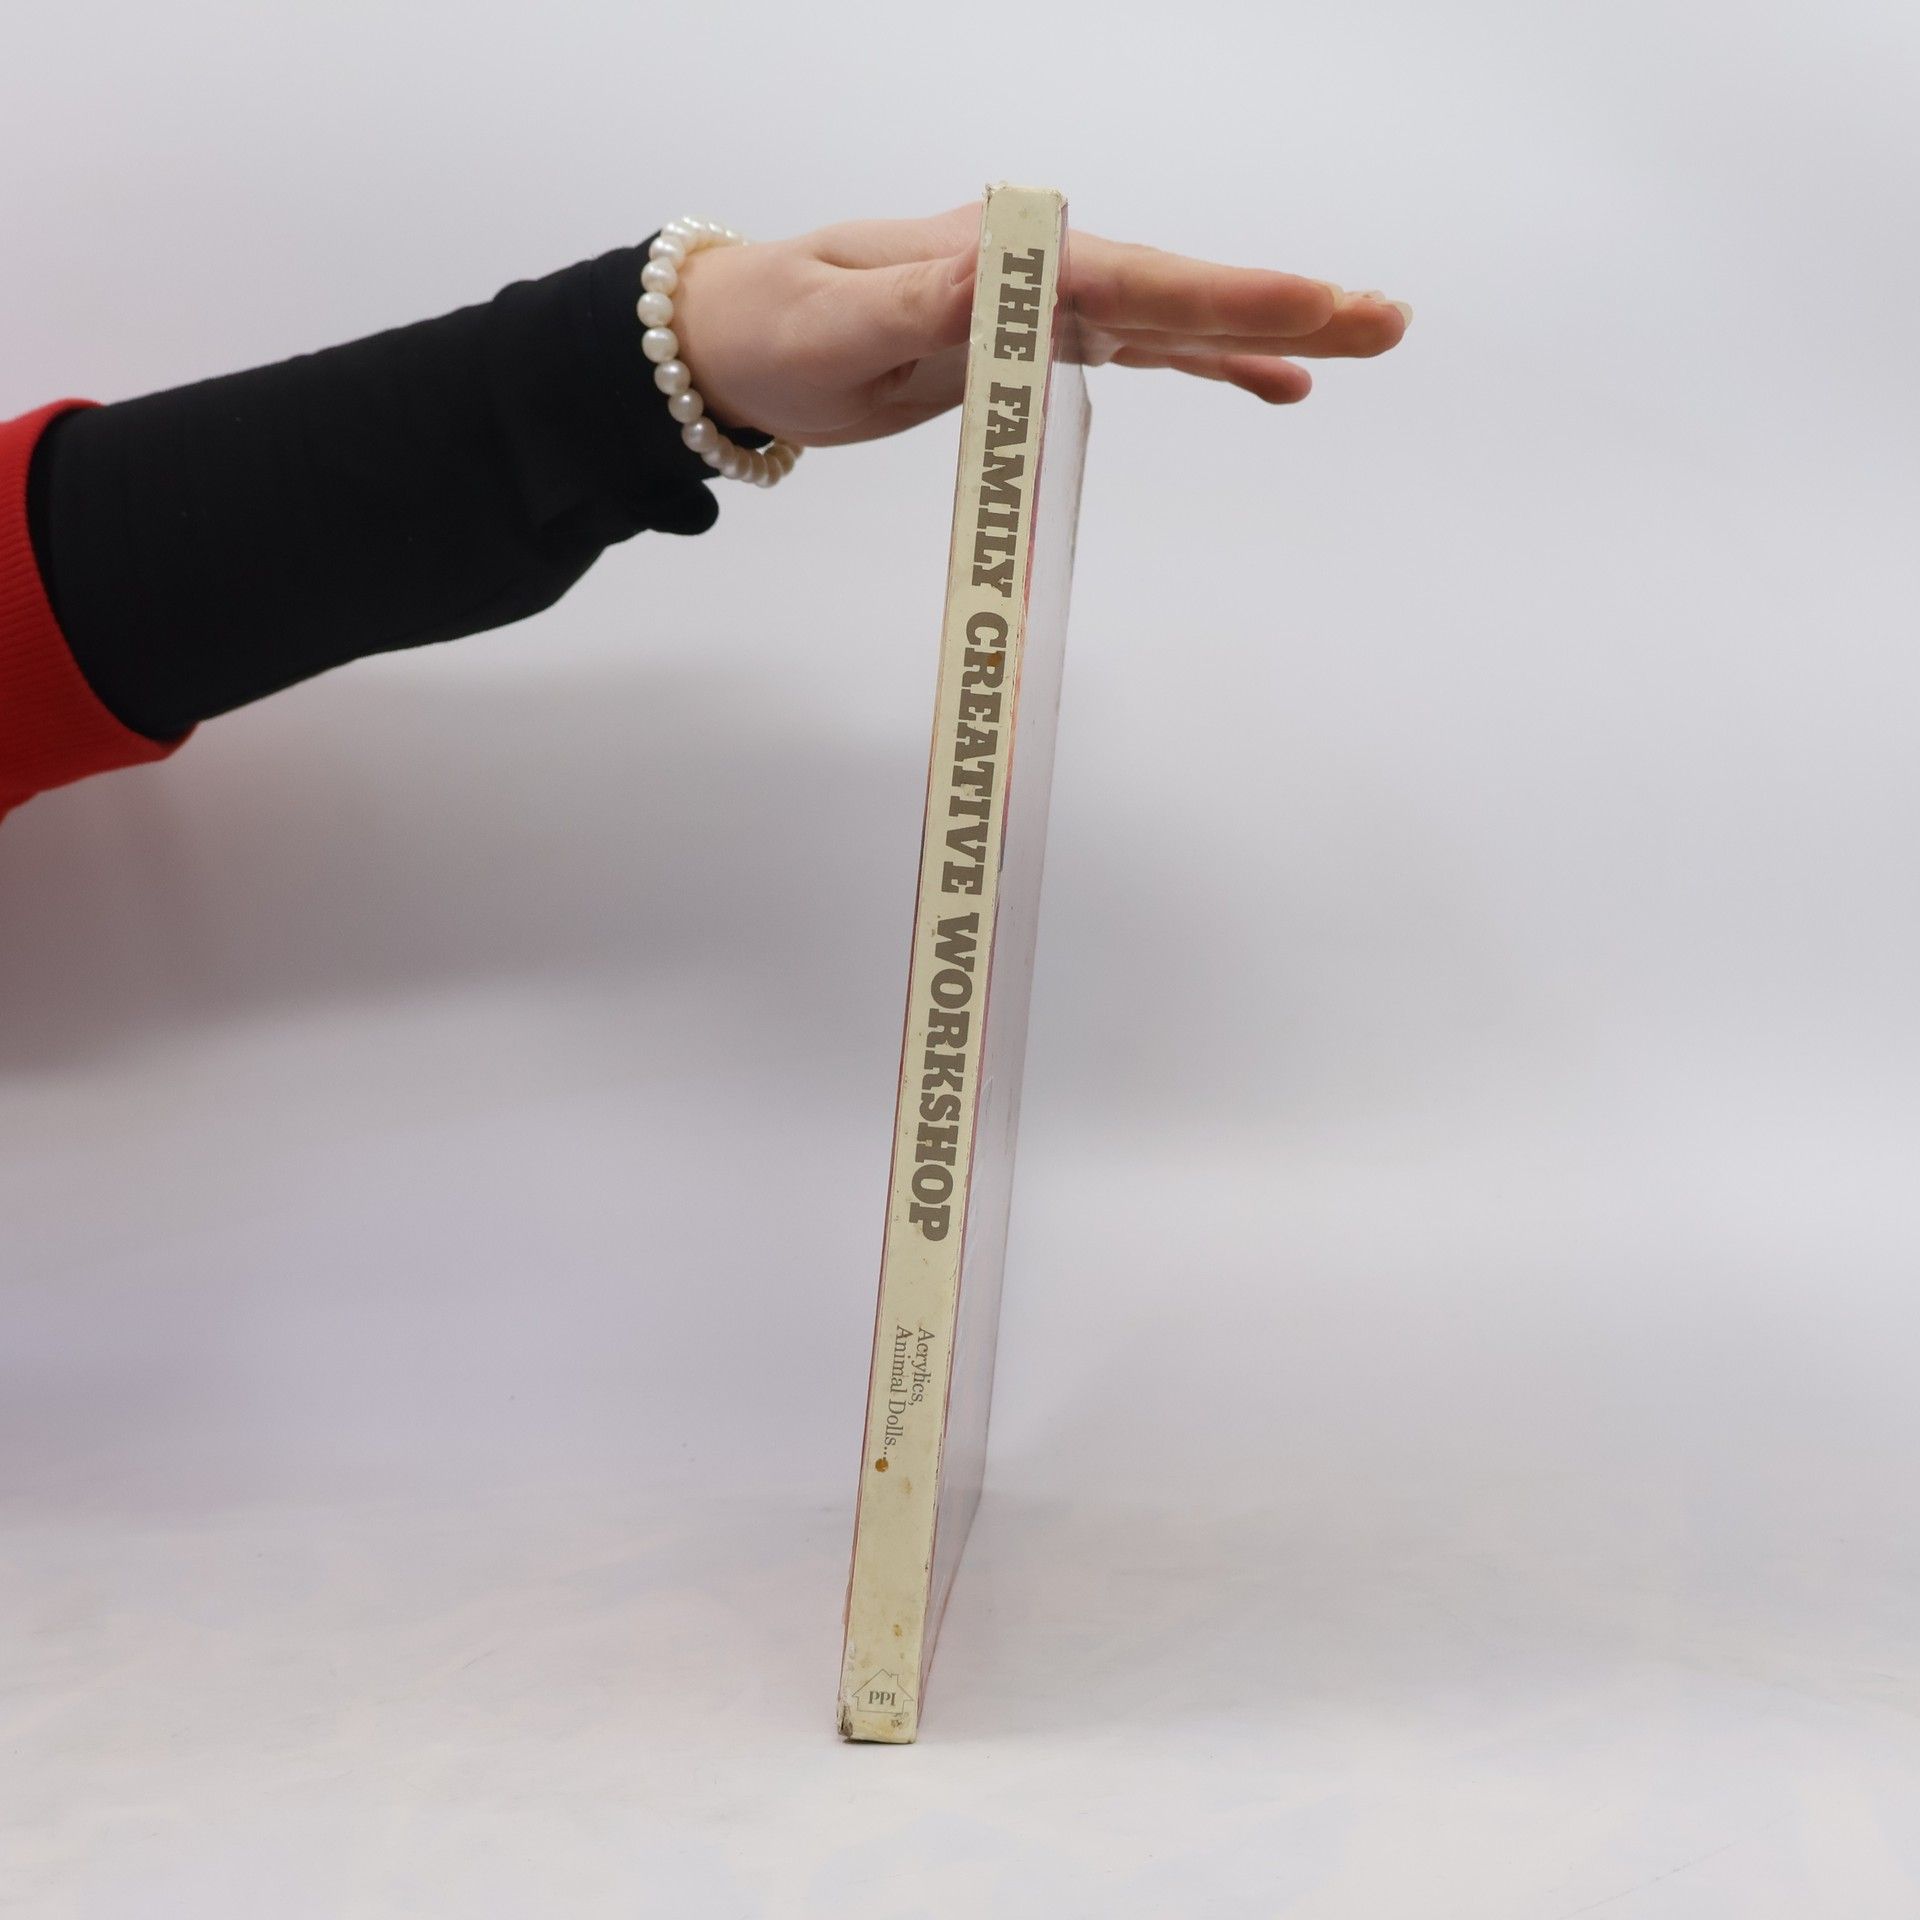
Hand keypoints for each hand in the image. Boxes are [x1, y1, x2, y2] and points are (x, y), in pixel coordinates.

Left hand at [669, 203, 1409, 449]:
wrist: (737, 344)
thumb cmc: (775, 327)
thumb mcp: (833, 323)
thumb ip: (915, 305)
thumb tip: (997, 275)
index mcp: (997, 261)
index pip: (1128, 281)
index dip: (1222, 298)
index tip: (1311, 304)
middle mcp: (1032, 276)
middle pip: (1176, 293)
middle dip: (1280, 307)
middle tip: (1384, 319)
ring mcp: (1039, 312)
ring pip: (1173, 323)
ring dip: (1265, 334)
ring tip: (1360, 347)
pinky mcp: (1029, 352)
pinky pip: (1137, 356)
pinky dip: (1207, 365)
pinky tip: (1271, 383)